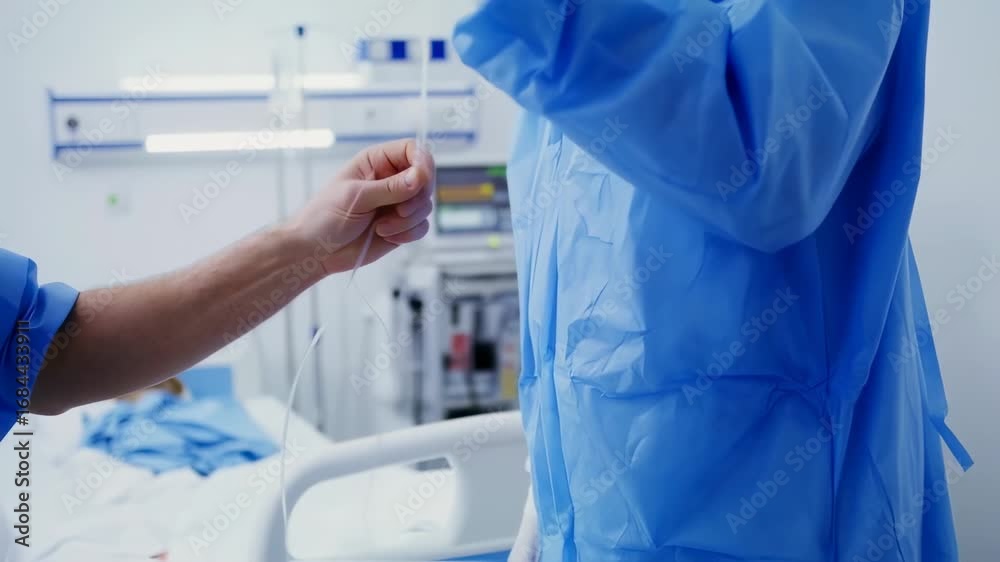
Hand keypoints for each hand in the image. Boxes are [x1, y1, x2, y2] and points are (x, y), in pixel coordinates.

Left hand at [287, 139, 434, 274]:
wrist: (317, 250)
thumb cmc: (325, 217)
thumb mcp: (356, 197)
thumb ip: (390, 188)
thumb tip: (419, 177)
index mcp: (377, 161)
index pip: (412, 150)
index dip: (422, 163)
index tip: (420, 181)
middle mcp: (390, 179)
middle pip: (425, 179)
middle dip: (416, 199)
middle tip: (398, 210)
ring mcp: (397, 203)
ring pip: (424, 205)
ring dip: (408, 220)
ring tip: (381, 228)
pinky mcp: (401, 225)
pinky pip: (421, 226)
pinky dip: (408, 233)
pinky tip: (386, 235)